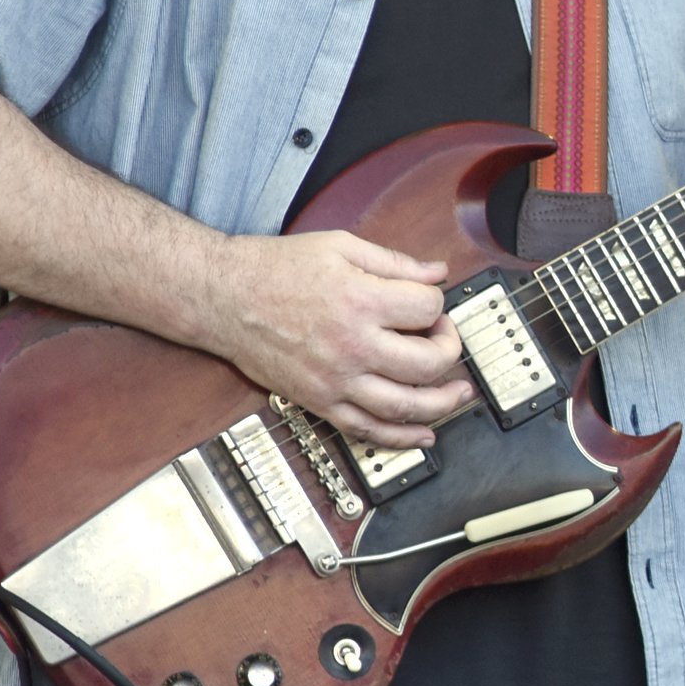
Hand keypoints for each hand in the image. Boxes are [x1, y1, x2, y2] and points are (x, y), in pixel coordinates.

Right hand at [197, 232, 468, 448]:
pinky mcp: (320, 402)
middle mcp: (352, 346)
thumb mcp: (340, 246)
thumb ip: (393, 262)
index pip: (427, 309)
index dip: (438, 303)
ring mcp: (336, 380)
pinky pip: (367, 430)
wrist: (224, 299)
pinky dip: (401, 439)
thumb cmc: (275, 269)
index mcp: (360, 300)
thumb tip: (437, 271)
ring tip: (459, 394)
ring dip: (442, 404)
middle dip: (450, 350)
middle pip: (427, 363)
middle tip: (446, 339)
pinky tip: (424, 436)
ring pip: (405, 406)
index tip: (429, 302)